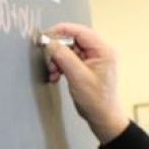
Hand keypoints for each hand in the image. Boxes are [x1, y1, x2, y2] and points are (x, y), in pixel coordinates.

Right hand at [45, 22, 129, 142]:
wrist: (102, 117)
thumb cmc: (97, 100)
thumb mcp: (78, 77)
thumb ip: (64, 57)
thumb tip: (50, 42)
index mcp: (103, 50)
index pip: (80, 31)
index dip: (61, 31)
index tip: (46, 36)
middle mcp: (99, 52)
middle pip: (73, 40)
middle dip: (58, 51)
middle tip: (50, 61)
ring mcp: (92, 59)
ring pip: (69, 51)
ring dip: (57, 60)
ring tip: (53, 73)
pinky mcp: (86, 67)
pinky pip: (69, 60)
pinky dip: (60, 66)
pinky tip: (56, 76)